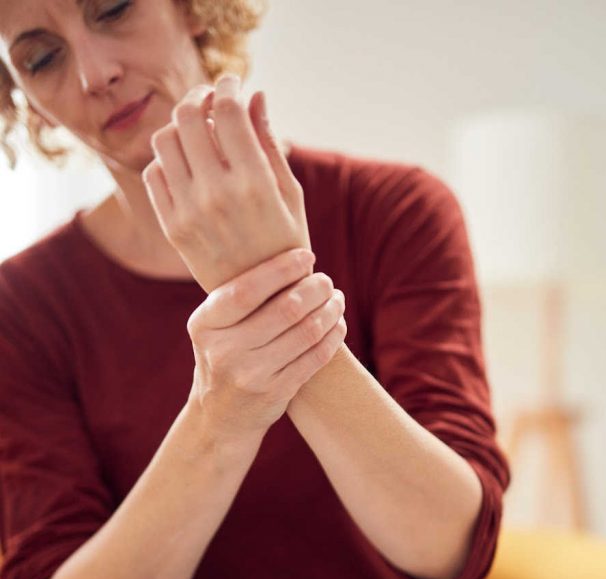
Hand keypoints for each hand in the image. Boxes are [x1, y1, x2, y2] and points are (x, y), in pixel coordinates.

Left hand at [142, 74, 310, 292]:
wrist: (264, 306)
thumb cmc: (286, 246)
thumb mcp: (289, 194)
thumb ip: (269, 141)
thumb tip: (255, 94)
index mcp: (254, 183)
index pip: (228, 111)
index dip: (228, 86)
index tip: (232, 82)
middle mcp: (217, 195)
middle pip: (189, 117)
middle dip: (200, 97)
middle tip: (210, 101)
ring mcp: (190, 213)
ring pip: (165, 140)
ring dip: (181, 128)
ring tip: (199, 135)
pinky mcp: (172, 228)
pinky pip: (155, 174)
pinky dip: (168, 160)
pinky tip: (187, 166)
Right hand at [186, 248, 346, 438]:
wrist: (221, 417)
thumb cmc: (224, 356)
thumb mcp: (215, 327)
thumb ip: (239, 296)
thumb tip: (287, 254)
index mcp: (205, 325)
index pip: (247, 289)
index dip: (282, 269)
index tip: (307, 257)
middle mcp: (224, 351)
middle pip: (286, 308)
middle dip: (315, 288)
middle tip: (326, 281)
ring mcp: (251, 375)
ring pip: (307, 332)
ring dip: (330, 310)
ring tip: (336, 299)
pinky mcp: (276, 393)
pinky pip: (316, 357)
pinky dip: (333, 336)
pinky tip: (338, 323)